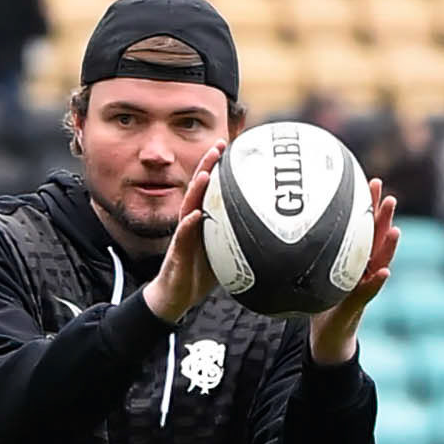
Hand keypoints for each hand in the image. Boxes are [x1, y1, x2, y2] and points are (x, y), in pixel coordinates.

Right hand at [143, 141, 225, 325]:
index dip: (218, 167)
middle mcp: (191, 222)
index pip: (210, 187)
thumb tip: (267, 234)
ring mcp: (183, 236)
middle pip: (198, 188)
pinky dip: (188, 225)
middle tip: (218, 146)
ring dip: (197, 189)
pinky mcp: (177, 253)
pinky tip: (195, 214)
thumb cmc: (198, 274)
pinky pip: (182, 237)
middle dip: (207, 166)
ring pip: (188, 206)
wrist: (175, 296)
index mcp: (202, 220)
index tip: (230, 146)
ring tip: (206, 172)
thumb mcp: (225, 252)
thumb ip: (238, 238)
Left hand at [308, 180, 399, 365]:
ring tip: (395, 230)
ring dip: (389, 246)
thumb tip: (271, 231)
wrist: (327, 336)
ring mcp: (365, 284)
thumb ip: (301, 255)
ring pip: (380, 261)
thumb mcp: (307, 274)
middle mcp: (362, 267)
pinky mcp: (359, 304)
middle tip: (388, 196)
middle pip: (375, 238)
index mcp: (351, 257)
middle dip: (382, 217)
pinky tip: (384, 272)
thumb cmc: (317, 302)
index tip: (368, 180)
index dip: (366, 204)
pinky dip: (377, 282)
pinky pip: (369, 292)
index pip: (361, 225)